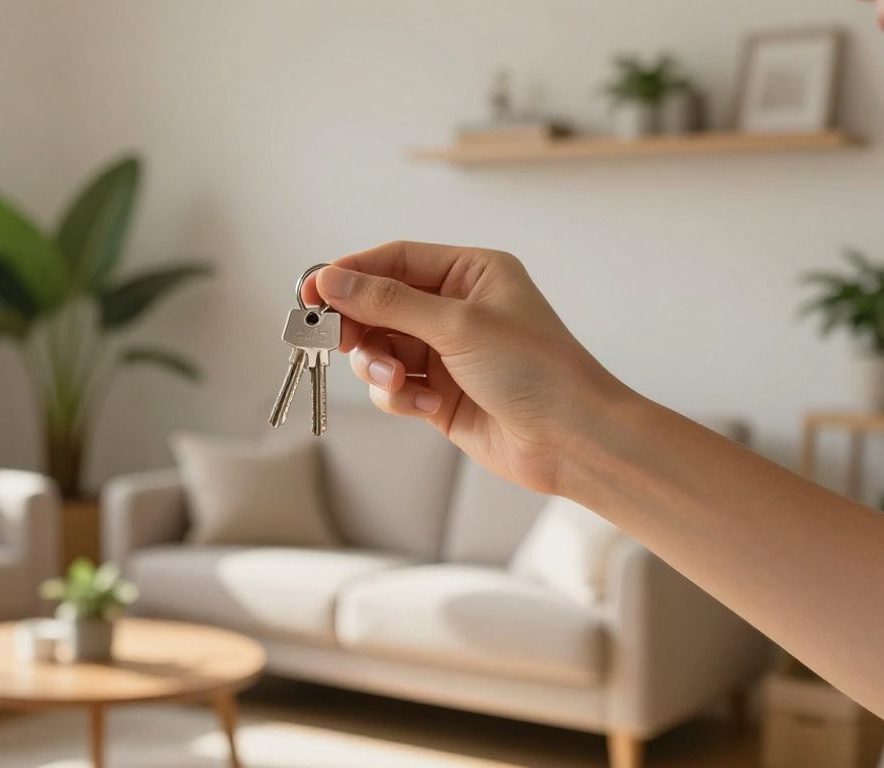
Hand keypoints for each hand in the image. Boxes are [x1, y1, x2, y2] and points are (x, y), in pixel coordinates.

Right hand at [304, 241, 633, 495]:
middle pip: (379, 304)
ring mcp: (446, 352)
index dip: (350, 273)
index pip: (395, 260)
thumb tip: (331, 280)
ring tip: (395, 383)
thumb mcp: (457, 326)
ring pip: (380, 348)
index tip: (311, 290)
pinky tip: (424, 409)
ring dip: (378, 366)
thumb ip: (388, 302)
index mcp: (472, 272)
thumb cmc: (535, 370)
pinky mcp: (438, 394)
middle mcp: (457, 308)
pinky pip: (393, 387)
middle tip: (332, 340)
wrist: (571, 441)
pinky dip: (398, 397)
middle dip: (358, 326)